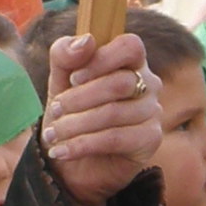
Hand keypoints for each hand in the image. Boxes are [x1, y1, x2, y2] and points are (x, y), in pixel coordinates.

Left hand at [40, 32, 161, 205]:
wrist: (69, 164)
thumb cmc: (70, 116)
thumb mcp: (59, 82)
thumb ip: (65, 56)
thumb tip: (86, 41)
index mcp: (129, 62)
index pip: (130, 46)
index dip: (101, 59)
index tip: (73, 78)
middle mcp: (147, 84)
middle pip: (120, 82)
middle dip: (79, 98)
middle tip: (55, 110)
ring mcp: (152, 112)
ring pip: (114, 112)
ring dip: (75, 125)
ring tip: (53, 135)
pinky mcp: (150, 140)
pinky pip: (116, 138)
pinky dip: (83, 145)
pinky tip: (62, 151)